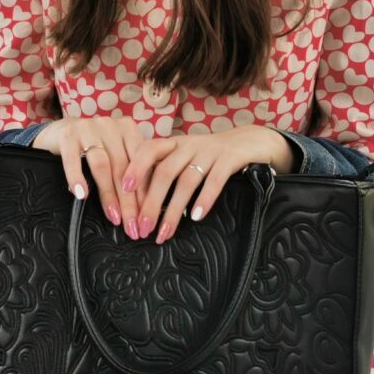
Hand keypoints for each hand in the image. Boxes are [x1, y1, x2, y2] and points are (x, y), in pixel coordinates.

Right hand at [32, 116, 144, 239]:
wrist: (60, 130)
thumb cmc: (93, 147)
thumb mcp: (115, 154)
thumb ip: (130, 172)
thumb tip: (144, 208)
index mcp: (128, 129)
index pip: (140, 163)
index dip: (144, 192)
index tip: (146, 217)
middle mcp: (110, 125)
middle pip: (123, 167)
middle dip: (129, 200)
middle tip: (132, 225)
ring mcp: (88, 128)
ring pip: (102, 164)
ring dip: (108, 194)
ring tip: (113, 216)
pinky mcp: (67, 134)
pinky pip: (73, 159)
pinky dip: (78, 178)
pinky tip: (81, 195)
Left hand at [122, 125, 294, 243]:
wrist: (249, 141)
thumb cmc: (210, 155)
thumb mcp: (186, 156)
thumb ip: (165, 169)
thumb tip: (138, 201)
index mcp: (175, 142)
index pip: (149, 149)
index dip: (135, 168)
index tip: (124, 192)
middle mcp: (189, 144)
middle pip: (165, 171)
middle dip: (151, 201)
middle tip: (143, 227)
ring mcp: (210, 151)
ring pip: (187, 179)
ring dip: (174, 208)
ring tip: (165, 232)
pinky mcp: (230, 159)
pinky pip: (215, 179)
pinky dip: (205, 198)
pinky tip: (197, 216)